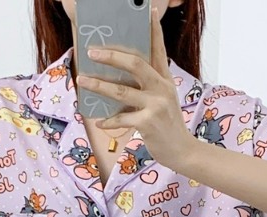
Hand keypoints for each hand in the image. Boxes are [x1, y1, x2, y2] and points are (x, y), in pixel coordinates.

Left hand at [76, 4, 194, 170]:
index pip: (158, 49)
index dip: (154, 30)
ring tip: (83, 81)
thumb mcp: (164, 101)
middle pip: (134, 64)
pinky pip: (122, 119)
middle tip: (92, 52)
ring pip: (121, 91)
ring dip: (99, 85)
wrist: (183, 151)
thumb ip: (149, 87)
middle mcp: (161, 88)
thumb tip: (119, 79)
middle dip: (111, 56)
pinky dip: (109, 121)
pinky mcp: (148, 123)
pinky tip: (100, 121)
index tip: (148, 10)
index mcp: (165, 80)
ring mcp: (155, 106)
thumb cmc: (169, 126)